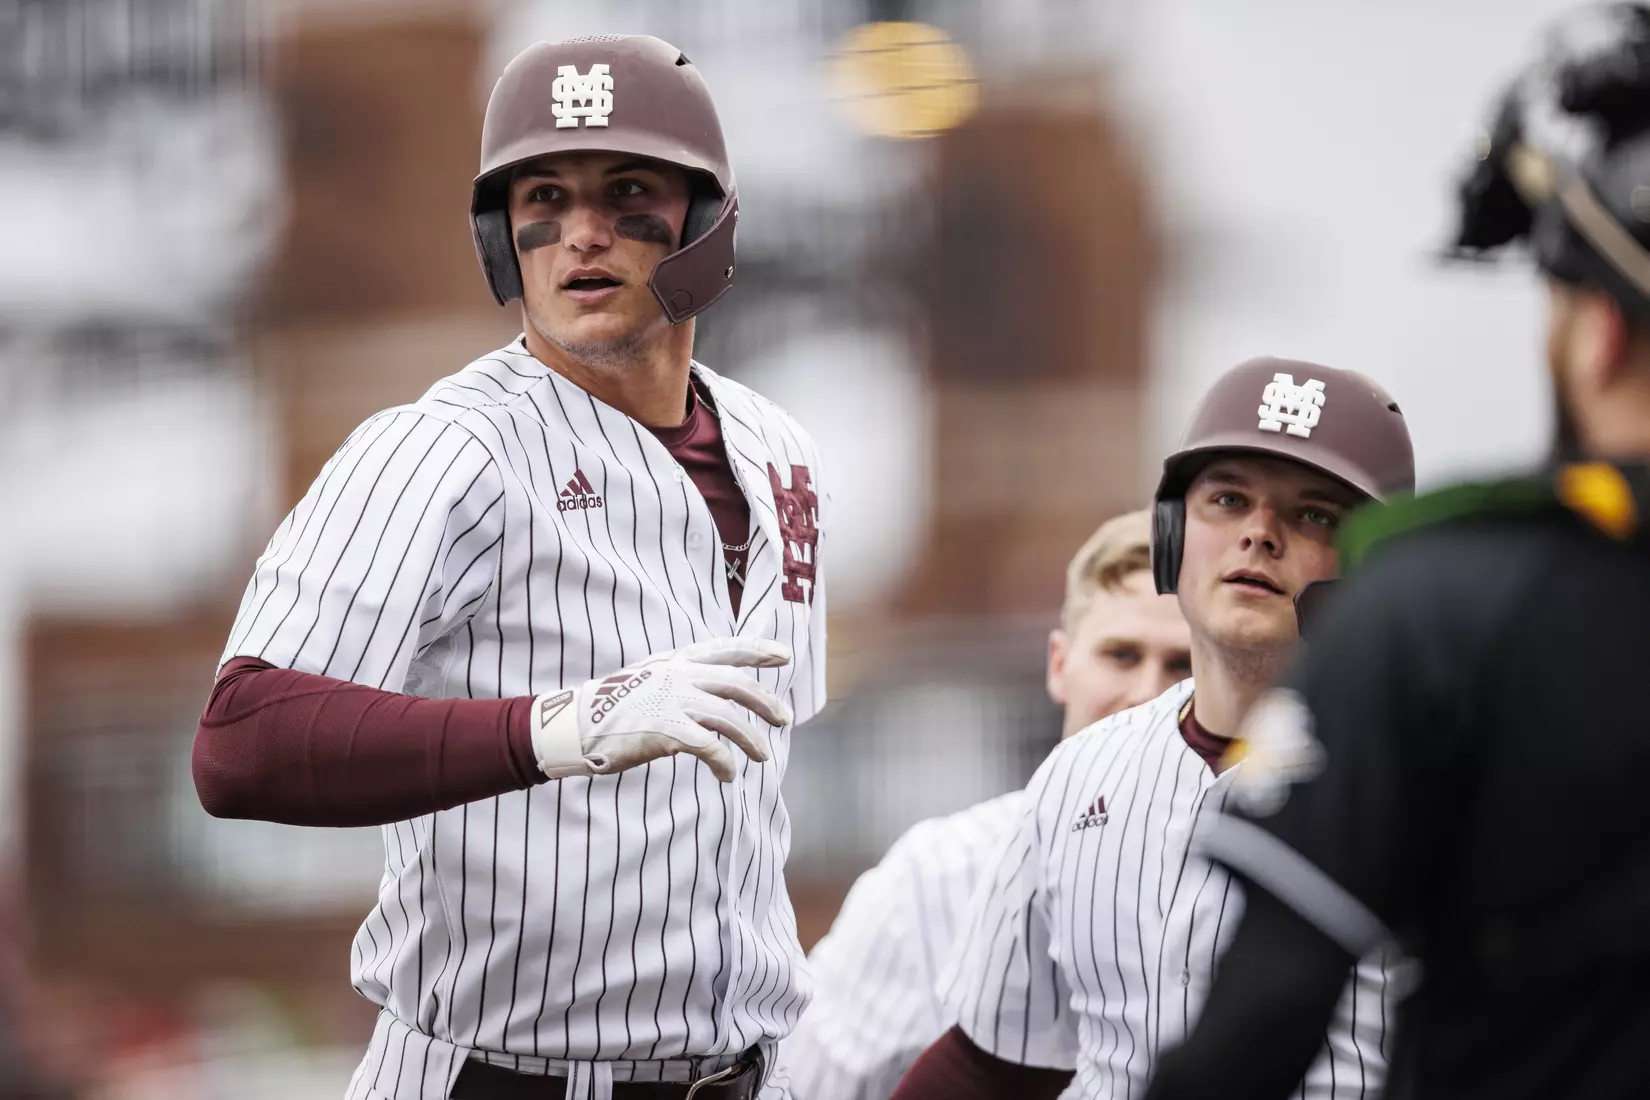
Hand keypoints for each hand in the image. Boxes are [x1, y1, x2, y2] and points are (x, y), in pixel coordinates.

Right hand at [530, 638, 792, 781]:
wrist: (575, 726)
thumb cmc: (611, 709)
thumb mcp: (649, 682)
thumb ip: (680, 683)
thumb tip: (713, 700)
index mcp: (675, 662)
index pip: (725, 649)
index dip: (757, 650)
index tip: (784, 655)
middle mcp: (678, 676)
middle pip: (737, 684)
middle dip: (765, 701)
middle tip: (784, 718)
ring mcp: (673, 701)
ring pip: (729, 718)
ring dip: (751, 739)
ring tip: (762, 756)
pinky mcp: (667, 730)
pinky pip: (710, 746)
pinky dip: (724, 762)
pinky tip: (727, 775)